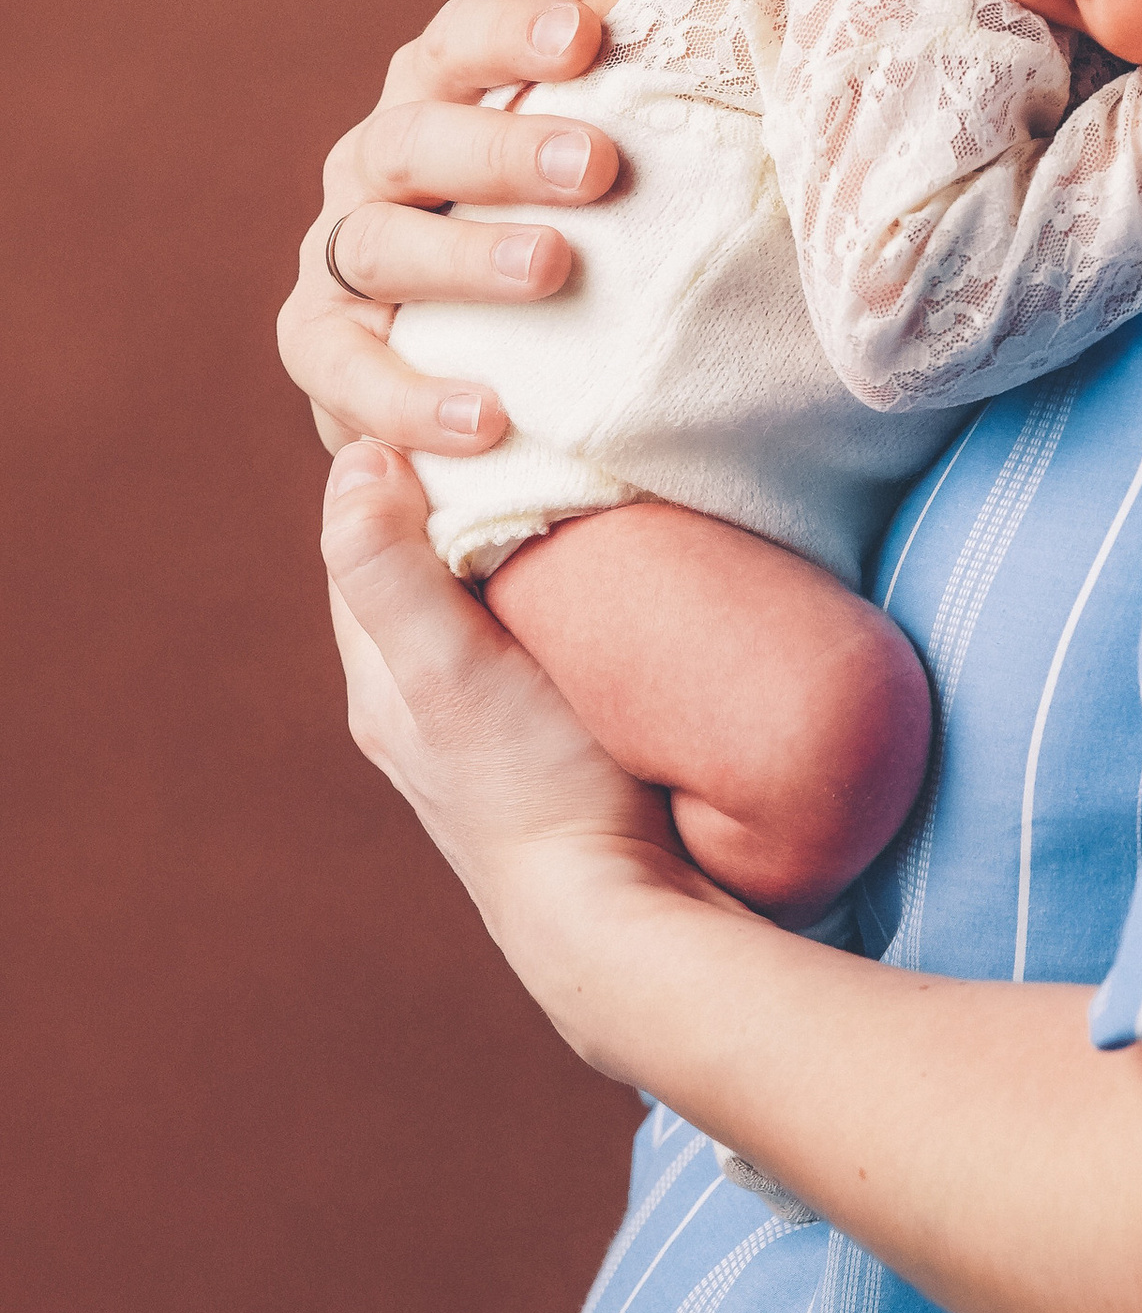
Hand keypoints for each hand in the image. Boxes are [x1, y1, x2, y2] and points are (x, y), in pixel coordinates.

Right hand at [277, 0, 619, 450]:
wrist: (476, 370)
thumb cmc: (560, 243)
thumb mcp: (587, 181)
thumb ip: (640, 127)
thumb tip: (762, 67)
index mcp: (434, 100)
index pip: (458, 44)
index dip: (512, 32)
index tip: (589, 35)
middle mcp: (374, 166)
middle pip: (417, 137)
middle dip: (504, 148)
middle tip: (597, 165)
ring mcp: (338, 256)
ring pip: (380, 243)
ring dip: (463, 256)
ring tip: (551, 268)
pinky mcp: (321, 348)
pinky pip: (346, 371)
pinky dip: (409, 397)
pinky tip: (485, 418)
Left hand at [321, 442, 723, 1046]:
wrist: (618, 918)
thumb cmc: (534, 786)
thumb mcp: (446, 668)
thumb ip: (388, 570)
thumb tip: (352, 457)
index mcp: (378, 676)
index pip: (366, 535)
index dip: (399, 459)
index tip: (454, 394)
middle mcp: (417, 704)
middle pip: (421, 565)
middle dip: (456, 495)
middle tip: (517, 422)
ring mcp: (486, 728)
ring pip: (480, 605)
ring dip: (510, 545)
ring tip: (565, 481)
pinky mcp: (551, 743)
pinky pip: (535, 641)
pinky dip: (553, 594)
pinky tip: (604, 574)